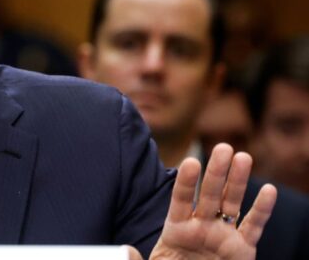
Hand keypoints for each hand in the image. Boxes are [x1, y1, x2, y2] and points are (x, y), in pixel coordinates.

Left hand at [150, 143, 276, 258]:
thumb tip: (126, 250)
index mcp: (176, 230)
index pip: (180, 200)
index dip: (186, 182)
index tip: (190, 161)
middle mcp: (200, 227)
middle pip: (208, 194)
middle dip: (216, 171)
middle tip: (222, 146)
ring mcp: (222, 235)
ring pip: (231, 203)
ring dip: (238, 181)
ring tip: (243, 156)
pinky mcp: (242, 249)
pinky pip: (253, 227)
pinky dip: (262, 210)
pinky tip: (269, 190)